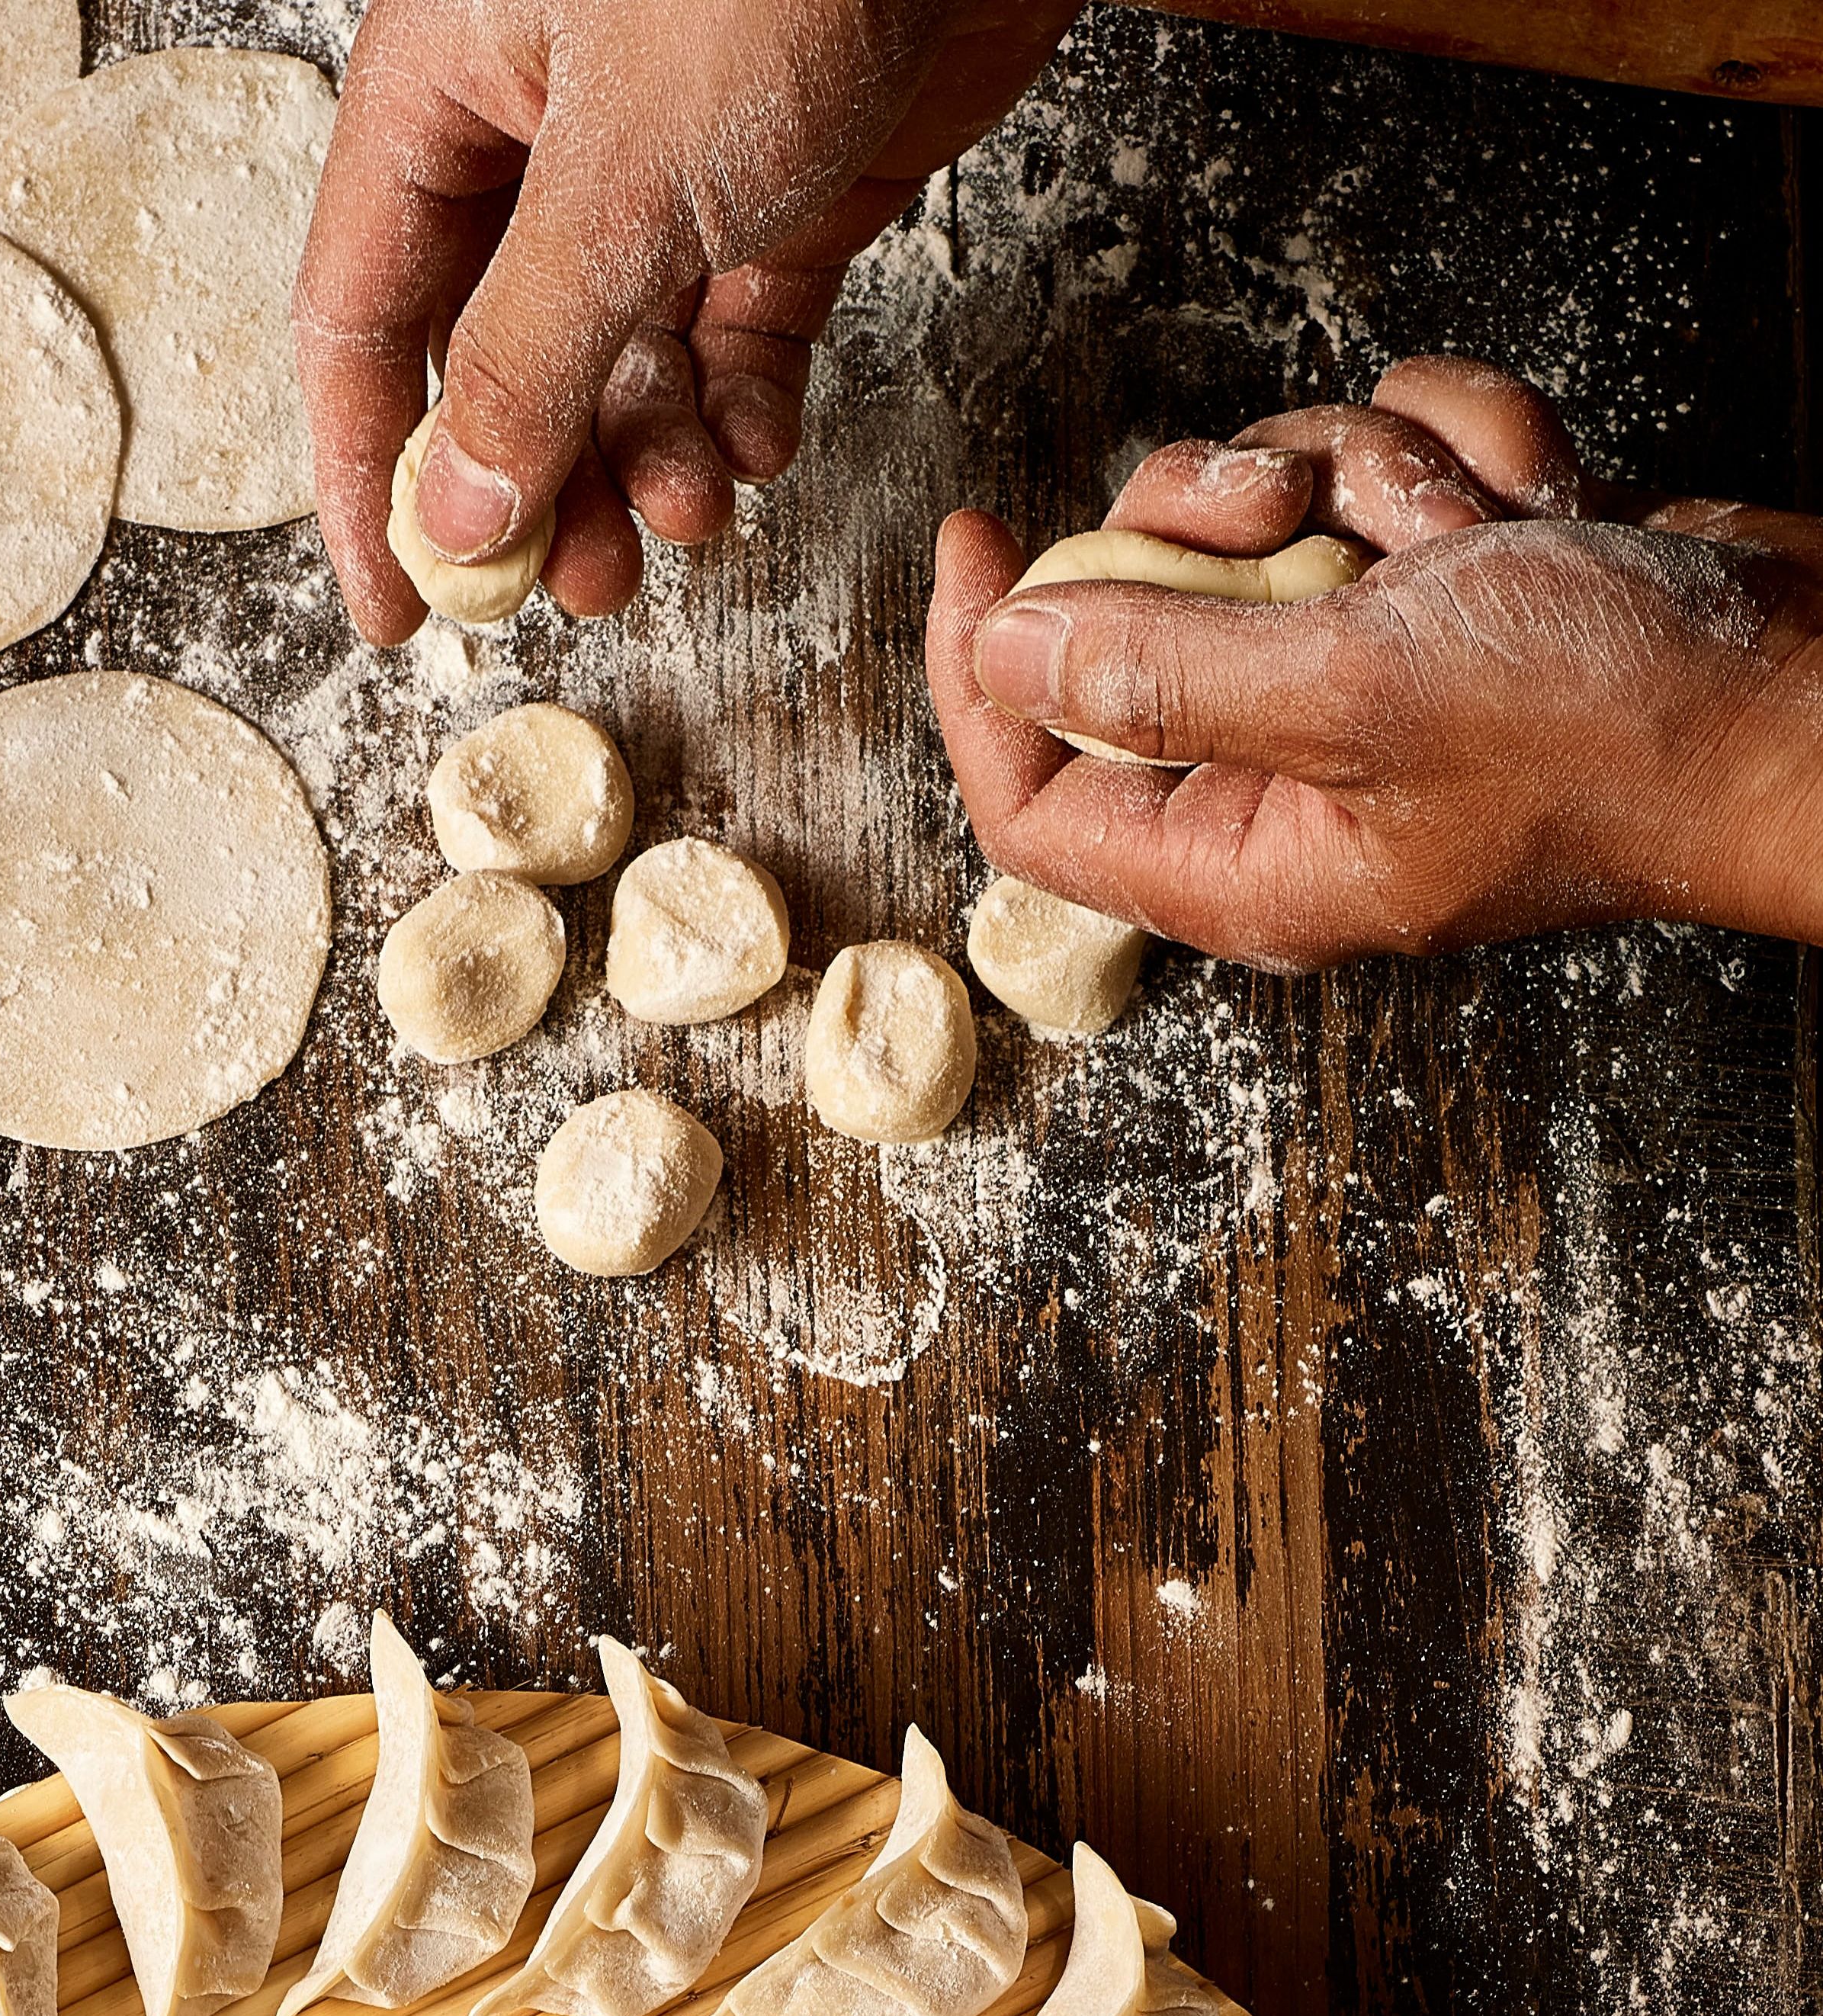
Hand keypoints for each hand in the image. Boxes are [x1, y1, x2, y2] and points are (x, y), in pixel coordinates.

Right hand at [295, 0, 1081, 642]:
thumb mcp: (621, 175)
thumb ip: (525, 354)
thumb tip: (456, 510)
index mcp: (444, 90)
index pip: (360, 317)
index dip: (368, 475)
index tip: (398, 607)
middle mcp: (541, 124)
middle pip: (495, 351)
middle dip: (539, 481)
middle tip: (580, 581)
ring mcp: (668, 153)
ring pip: (621, 353)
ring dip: (649, 455)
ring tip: (691, 517)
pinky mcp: (790, 175)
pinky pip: (737, 323)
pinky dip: (744, 399)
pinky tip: (759, 445)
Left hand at [927, 356, 1822, 967]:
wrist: (1817, 683)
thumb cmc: (1616, 729)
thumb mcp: (1359, 693)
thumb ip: (1163, 677)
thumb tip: (1004, 655)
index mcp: (1244, 861)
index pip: (1032, 795)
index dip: (981, 672)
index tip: (976, 542)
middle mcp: (1288, 778)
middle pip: (1132, 616)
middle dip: (1216, 517)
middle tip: (1295, 510)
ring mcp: (1364, 677)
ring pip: (1261, 515)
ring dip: (1364, 476)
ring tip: (1464, 528)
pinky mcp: (1438, 592)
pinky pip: (1378, 472)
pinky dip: (1457, 454)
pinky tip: (1530, 497)